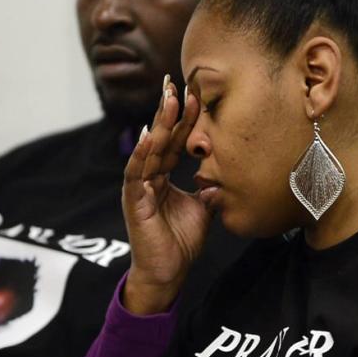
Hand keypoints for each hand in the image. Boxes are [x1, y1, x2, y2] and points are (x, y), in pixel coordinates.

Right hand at [122, 80, 210, 313]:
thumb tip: (223, 172)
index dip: (184, 119)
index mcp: (162, 176)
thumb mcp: (203, 209)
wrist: (167, 274)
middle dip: (167, 110)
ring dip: (158, 124)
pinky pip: (136, 173)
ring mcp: (138, 188)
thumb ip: (209, 188)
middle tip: (174, 82)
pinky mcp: (133, 201)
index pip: (174, 141)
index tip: (194, 93)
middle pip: (159, 137)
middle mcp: (148, 177)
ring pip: (148, 149)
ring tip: (167, 100)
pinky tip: (149, 136)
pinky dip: (142, 154)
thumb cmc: (180, 243)